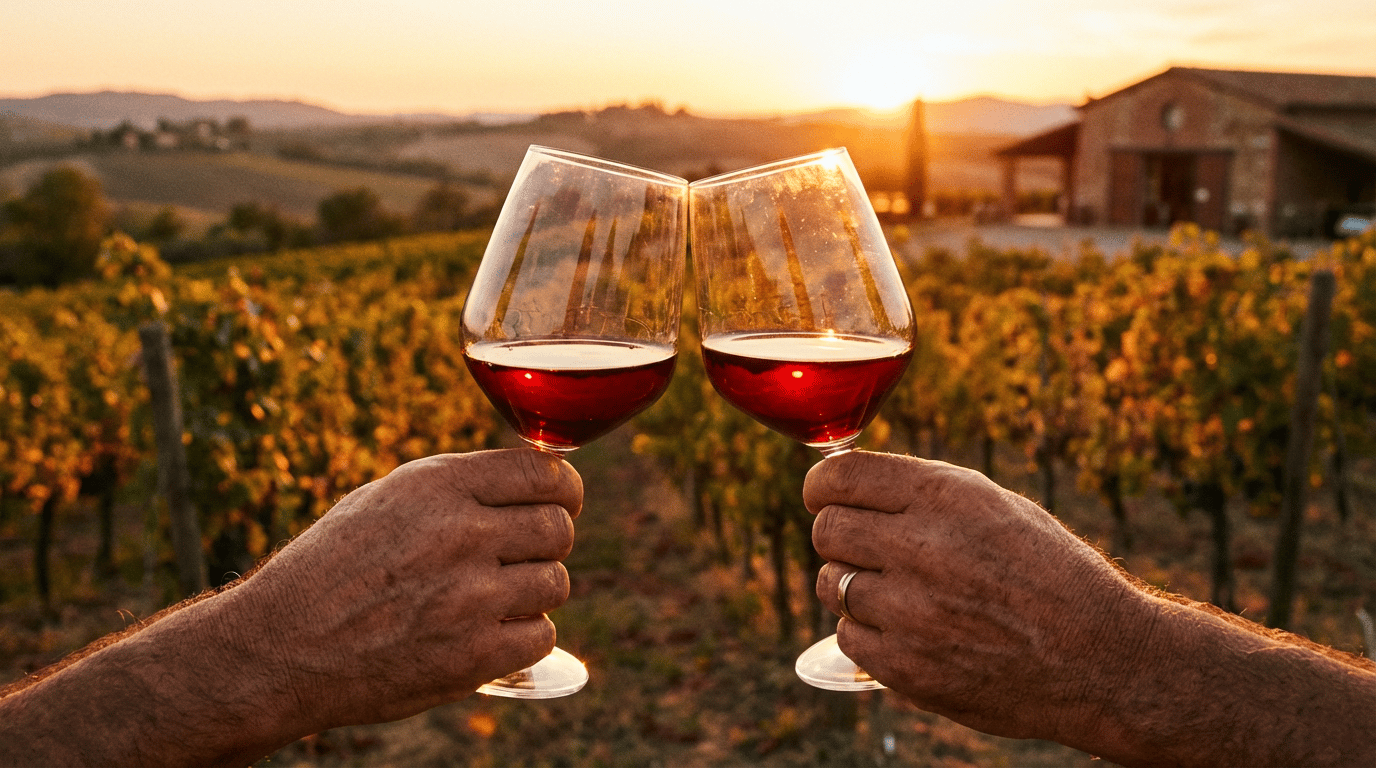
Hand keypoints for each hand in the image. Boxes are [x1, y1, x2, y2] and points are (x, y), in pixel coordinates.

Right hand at [231, 448, 582, 729]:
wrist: (280, 649)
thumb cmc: (332, 568)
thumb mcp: (385, 500)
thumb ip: (458, 488)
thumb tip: (531, 481)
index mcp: (439, 486)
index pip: (544, 472)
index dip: (565, 488)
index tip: (563, 500)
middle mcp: (460, 533)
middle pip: (558, 529)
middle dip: (548, 541)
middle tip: (521, 555)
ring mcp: (470, 597)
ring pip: (555, 583)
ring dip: (534, 591)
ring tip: (494, 597)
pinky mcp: (473, 656)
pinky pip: (541, 636)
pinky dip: (523, 637)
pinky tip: (490, 633)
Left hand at [806, 451, 1150, 742]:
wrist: (1103, 659)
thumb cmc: (1049, 574)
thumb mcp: (996, 507)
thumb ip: (922, 494)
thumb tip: (847, 486)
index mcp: (947, 496)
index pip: (841, 477)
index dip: (821, 487)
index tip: (822, 496)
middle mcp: (924, 546)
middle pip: (826, 530)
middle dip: (836, 536)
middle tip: (860, 548)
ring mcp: (913, 610)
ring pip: (831, 585)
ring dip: (851, 587)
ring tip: (896, 593)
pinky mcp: (908, 666)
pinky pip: (849, 637)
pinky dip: (869, 634)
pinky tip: (907, 631)